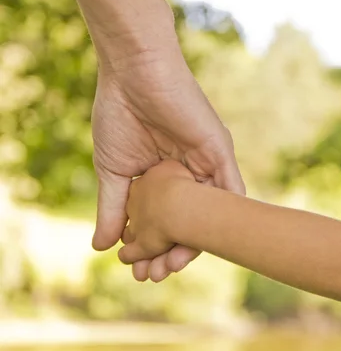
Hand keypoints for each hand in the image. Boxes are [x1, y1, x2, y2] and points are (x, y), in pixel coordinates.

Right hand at [91, 32, 244, 281]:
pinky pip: (229, 190)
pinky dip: (220, 218)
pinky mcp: (219, 151)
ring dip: (193, 244)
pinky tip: (205, 244)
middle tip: (153, 276)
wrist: (132, 73)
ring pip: (208, 214)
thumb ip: (113, 208)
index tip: (137, 272)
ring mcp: (205, 164)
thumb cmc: (119, 115)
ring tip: (171, 267)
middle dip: (170, 253)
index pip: (163, 221)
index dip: (152, 248)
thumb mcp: (113, 171)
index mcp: (164, 178)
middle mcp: (188, 175)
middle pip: (187, 223)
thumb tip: (101, 247)